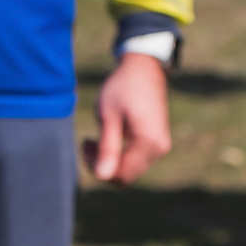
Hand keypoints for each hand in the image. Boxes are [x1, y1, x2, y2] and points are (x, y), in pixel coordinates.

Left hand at [85, 51, 171, 183]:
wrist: (143, 68)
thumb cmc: (123, 87)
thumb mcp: (108, 116)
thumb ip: (107, 148)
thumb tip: (102, 177)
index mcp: (148, 142)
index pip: (121, 175)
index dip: (98, 168)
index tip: (85, 144)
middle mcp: (159, 149)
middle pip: (126, 176)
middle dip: (103, 165)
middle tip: (87, 142)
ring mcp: (161, 147)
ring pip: (130, 170)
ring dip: (110, 160)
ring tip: (95, 138)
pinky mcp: (158, 143)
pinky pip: (136, 160)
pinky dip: (120, 155)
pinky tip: (109, 137)